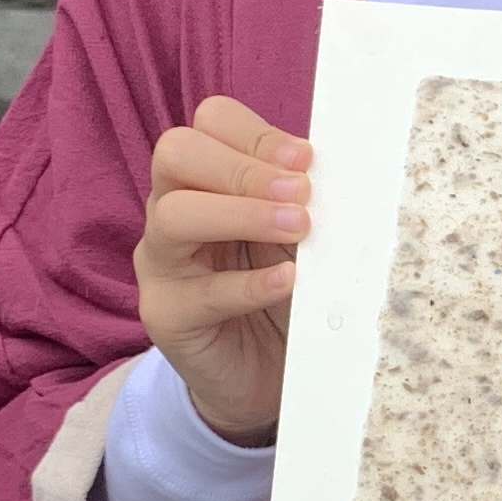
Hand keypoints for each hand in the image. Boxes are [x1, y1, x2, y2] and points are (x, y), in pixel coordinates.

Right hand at [135, 97, 306, 445]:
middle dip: (243, 166)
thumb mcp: (295, 237)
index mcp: (204, 179)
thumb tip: (341, 169)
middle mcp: (170, 211)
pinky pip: (200, 293)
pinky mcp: (165, 317)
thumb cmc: (281, 293)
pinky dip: (249, 284)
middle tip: (300, 193)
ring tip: (299, 229)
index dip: (255, 132)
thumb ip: (303, 201)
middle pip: (175, 153)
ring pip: (174, 215)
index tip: (306, 158)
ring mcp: (160, 265)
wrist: (262, 377)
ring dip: (242, 214)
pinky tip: (287, 282)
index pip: (208, 124)